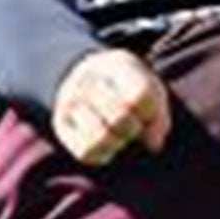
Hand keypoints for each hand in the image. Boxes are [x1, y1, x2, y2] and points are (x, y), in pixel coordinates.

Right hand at [52, 49, 171, 164]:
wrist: (86, 79)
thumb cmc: (127, 88)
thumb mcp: (149, 90)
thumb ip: (159, 116)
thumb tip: (153, 145)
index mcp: (115, 64)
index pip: (139, 96)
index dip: (151, 113)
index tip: (147, 111)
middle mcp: (87, 79)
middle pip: (119, 117)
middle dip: (133, 128)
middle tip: (133, 126)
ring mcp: (69, 101)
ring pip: (100, 137)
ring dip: (118, 142)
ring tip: (119, 135)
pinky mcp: (61, 125)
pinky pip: (85, 152)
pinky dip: (103, 154)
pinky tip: (108, 144)